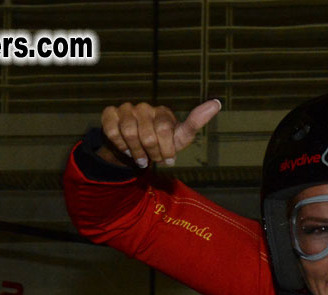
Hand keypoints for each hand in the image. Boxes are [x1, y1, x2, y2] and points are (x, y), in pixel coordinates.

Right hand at [98, 99, 222, 168]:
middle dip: (151, 154)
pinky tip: (125, 148)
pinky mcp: (110, 114)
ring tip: (139, 157)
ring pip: (129, 133)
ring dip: (135, 152)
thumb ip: (195, 122)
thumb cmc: (160, 144)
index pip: (165, 131)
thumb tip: (217, 102)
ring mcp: (126, 109)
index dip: (165, 150)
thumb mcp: (180, 138)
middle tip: (152, 159)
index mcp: (162, 112)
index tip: (168, 159)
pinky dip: (119, 145)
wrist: (134, 152)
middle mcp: (144, 107)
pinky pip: (112, 131)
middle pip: (147, 136)